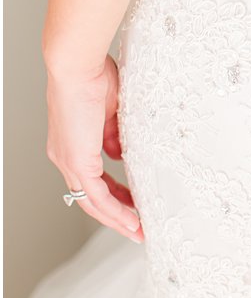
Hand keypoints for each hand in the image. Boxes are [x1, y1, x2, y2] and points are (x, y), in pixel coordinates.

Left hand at [45, 55, 140, 242]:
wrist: (77, 68)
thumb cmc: (94, 77)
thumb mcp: (110, 112)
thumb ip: (113, 137)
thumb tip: (121, 155)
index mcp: (72, 145)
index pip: (92, 180)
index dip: (113, 195)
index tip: (132, 204)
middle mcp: (65, 158)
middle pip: (90, 198)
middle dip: (116, 215)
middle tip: (137, 226)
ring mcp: (69, 161)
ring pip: (91, 202)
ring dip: (116, 218)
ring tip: (137, 229)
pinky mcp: (77, 161)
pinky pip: (96, 194)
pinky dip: (114, 209)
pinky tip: (129, 218)